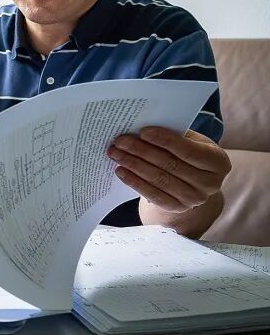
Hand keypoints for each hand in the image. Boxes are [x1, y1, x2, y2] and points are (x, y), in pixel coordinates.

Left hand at [107, 128, 230, 212]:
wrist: (192, 181)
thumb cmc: (189, 153)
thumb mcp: (192, 141)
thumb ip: (176, 134)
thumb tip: (144, 126)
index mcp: (218, 162)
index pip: (189, 151)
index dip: (165, 141)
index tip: (143, 131)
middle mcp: (210, 183)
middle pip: (170, 165)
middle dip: (142, 151)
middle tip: (120, 141)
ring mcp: (195, 199)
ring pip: (159, 179)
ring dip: (134, 165)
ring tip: (115, 153)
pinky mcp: (177, 208)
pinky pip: (153, 194)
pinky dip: (135, 182)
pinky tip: (120, 171)